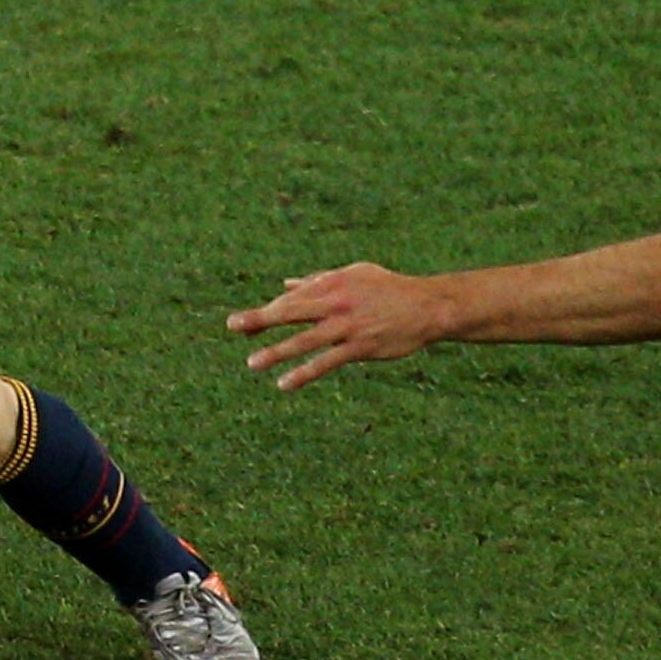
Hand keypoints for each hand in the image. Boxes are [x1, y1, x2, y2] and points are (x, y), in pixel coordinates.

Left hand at [229, 263, 445, 391]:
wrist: (427, 306)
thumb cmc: (387, 289)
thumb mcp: (353, 276)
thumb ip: (317, 282)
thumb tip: (285, 285)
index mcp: (332, 284)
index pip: (292, 299)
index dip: (267, 312)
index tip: (242, 324)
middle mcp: (336, 303)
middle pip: (292, 311)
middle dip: (261, 319)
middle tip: (232, 326)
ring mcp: (348, 326)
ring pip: (306, 340)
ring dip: (277, 352)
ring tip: (252, 363)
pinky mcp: (361, 347)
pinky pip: (327, 362)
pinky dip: (305, 373)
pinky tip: (285, 383)